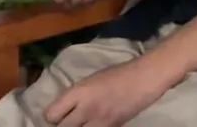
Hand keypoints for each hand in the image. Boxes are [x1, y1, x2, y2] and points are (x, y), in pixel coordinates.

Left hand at [43, 58, 176, 126]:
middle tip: (67, 123)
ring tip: (81, 124)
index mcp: (78, 92)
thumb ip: (76, 95)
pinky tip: (94, 124)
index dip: (52, 117)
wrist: (144, 78)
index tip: (56, 116)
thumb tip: (64, 109)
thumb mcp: (91, 80)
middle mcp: (85, 109)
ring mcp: (99, 121)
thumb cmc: (118, 73)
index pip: (51, 115)